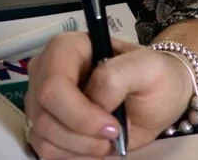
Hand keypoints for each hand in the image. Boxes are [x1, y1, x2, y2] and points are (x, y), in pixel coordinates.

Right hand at [23, 33, 193, 156]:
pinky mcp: (43, 126)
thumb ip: (119, 74)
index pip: (53, 87)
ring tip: (109, 139)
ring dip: (80, 146)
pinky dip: (74, 154)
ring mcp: (41, 102)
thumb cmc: (154, 78)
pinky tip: (95, 143)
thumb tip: (93, 100)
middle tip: (115, 134)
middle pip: (44, 116)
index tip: (113, 125)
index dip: (80, 113)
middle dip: (82, 134)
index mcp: (67, 48)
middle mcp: (46, 73)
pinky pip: (46, 150)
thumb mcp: (149, 67)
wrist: (156, 100)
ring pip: (43, 137)